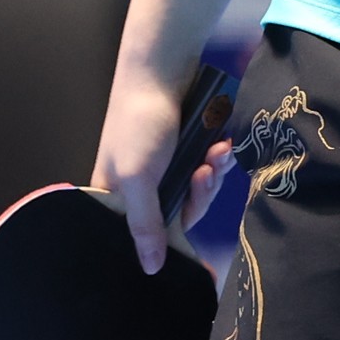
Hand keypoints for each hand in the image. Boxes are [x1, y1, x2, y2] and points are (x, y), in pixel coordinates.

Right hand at [88, 59, 228, 275]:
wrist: (161, 69)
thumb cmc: (139, 125)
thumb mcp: (138, 178)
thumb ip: (144, 225)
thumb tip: (149, 270)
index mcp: (116, 198)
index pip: (143, 238)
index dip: (168, 242)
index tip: (195, 245)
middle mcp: (139, 187)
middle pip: (177, 216)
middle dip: (198, 197)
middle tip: (206, 175)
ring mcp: (164, 168)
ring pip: (196, 192)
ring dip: (212, 175)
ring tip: (218, 153)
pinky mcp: (186, 151)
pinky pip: (207, 170)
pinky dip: (217, 160)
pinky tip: (223, 145)